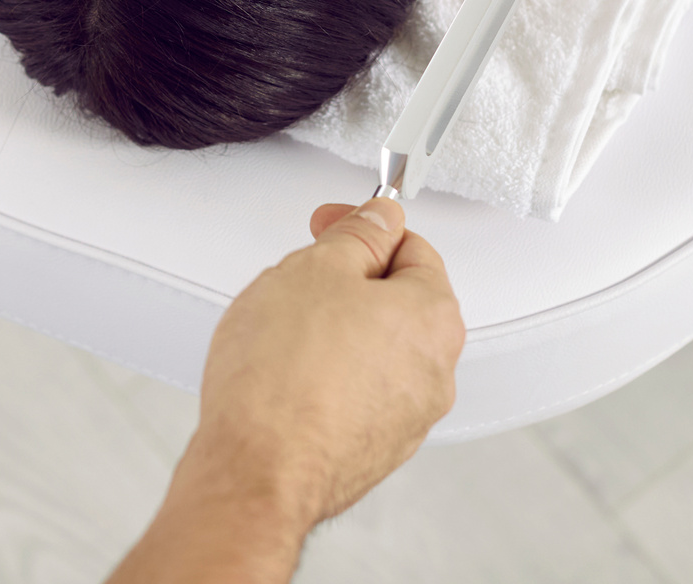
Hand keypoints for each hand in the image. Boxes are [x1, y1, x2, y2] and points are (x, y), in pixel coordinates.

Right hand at [108, 199, 463, 582]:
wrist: (257, 472)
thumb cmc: (284, 379)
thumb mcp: (315, 269)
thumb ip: (356, 235)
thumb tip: (378, 220)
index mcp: (434, 318)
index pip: (413, 249)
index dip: (365, 227)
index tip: (331, 225)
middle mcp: (435, 372)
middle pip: (396, 302)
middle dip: (348, 283)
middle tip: (300, 279)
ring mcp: (406, 418)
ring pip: (373, 350)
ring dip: (335, 332)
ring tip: (282, 335)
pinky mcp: (373, 450)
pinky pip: (354, 393)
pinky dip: (327, 377)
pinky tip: (285, 377)